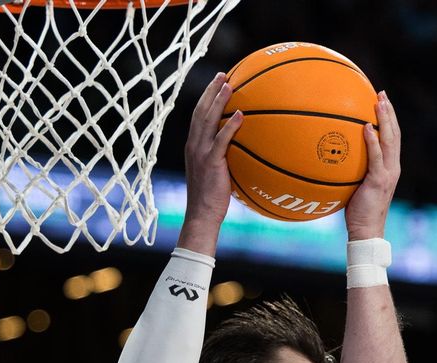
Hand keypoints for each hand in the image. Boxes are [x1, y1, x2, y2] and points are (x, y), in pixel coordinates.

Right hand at [179, 73, 242, 253]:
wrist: (202, 214)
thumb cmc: (212, 198)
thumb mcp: (216, 173)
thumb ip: (224, 158)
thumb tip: (242, 150)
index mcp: (194, 145)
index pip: (198, 115)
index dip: (206, 97)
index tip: (217, 83)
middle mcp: (194, 145)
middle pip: (201, 111)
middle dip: (211, 91)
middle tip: (223, 75)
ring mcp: (201, 153)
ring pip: (208, 120)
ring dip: (218, 101)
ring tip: (229, 85)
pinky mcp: (211, 162)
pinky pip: (221, 140)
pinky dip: (230, 126)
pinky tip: (241, 115)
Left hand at [344, 91, 400, 239]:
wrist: (366, 231)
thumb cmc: (358, 212)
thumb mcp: (356, 186)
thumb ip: (352, 170)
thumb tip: (334, 156)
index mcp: (389, 168)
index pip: (392, 138)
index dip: (389, 119)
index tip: (382, 101)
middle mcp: (393, 168)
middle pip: (394, 134)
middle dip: (389, 112)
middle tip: (382, 94)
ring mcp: (388, 173)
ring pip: (390, 140)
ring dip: (385, 119)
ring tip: (379, 102)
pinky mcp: (379, 180)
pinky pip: (376, 156)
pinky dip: (373, 140)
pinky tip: (366, 126)